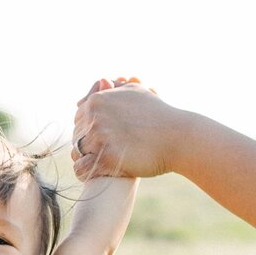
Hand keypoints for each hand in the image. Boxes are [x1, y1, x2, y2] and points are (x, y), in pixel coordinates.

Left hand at [71, 77, 185, 180]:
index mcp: (97, 100)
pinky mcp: (106, 157)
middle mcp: (94, 116)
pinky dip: (86, 173)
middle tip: (102, 154)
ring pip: (77, 153)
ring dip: (87, 159)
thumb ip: (115, 88)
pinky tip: (97, 173)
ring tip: (100, 165)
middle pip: (77, 135)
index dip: (89, 129)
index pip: (79, 118)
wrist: (178, 137)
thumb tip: (102, 81)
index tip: (102, 139)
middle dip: (87, 145)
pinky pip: (82, 169)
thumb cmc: (159, 115)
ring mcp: (99, 136)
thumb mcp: (136, 92)